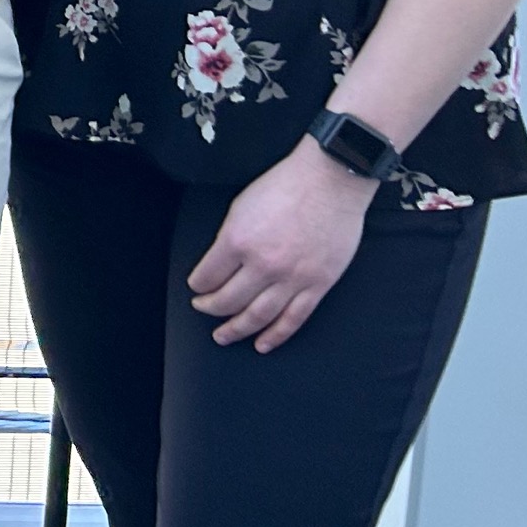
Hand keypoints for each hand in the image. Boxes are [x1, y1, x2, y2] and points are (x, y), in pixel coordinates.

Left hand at [189, 137, 373, 350]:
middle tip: (203, 310)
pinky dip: (276, 336)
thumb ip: (229, 239)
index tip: (196, 287)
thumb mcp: (240, 206)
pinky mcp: (318, 285)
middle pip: (228, 300)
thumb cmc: (284, 186)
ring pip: (258, 316)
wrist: (330, 182)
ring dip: (237, 330)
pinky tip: (262, 344)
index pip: (207, 276)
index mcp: (237, 240)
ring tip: (223, 337)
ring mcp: (292, 278)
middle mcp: (263, 264)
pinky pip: (293, 319)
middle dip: (210, 308)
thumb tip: (219, 264)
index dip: (197, 284)